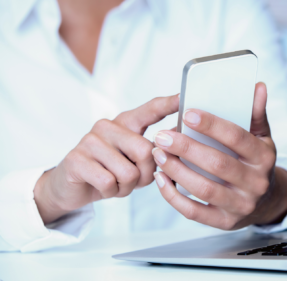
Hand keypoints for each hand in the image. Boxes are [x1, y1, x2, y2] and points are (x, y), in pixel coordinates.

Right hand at [34, 95, 179, 223]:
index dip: (169, 104)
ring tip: (116, 182)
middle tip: (133, 178)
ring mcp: (89, 140)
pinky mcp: (76, 159)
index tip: (185, 96)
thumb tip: (174, 147)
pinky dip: (110, 192)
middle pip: (146, 151)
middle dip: (146, 174)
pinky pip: (109, 182)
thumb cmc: (112, 172)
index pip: (151, 109)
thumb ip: (154, 152)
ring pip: (129, 172)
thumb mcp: (137, 161)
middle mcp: (108, 125)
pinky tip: (102, 186)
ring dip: (126, 186)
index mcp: (127, 122)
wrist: (73, 187)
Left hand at [152, 83, 286, 229]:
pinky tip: (161, 179)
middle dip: (187, 149)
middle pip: (218, 165)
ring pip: (204, 189)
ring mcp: (241, 205)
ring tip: (158, 155)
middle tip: (162, 136)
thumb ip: (255, 114)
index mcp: (264, 157)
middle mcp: (256, 183)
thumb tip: (258, 87)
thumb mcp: (262, 137)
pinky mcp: (225, 222)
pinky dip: (174, 197)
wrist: (266, 201)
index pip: (237, 138)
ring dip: (177, 171)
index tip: (187, 114)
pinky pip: (195, 212)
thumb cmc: (256, 162)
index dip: (212, 125)